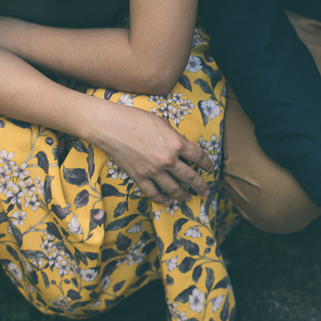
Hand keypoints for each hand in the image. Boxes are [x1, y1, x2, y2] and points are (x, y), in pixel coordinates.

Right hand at [90, 101, 213, 203]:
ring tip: (188, 198)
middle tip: (206, 191)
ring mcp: (153, 171)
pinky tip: (167, 201)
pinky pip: (153, 193)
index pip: (198, 157)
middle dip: (200, 186)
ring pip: (173, 189)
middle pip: (190, 177)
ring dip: (183, 195)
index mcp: (176, 144)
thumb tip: (183, 146)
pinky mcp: (139, 177)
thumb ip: (175, 137)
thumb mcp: (162, 123)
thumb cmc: (136, 119)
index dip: (206, 164)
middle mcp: (168, 160)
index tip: (209, 168)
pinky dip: (162, 199)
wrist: (110, 126)